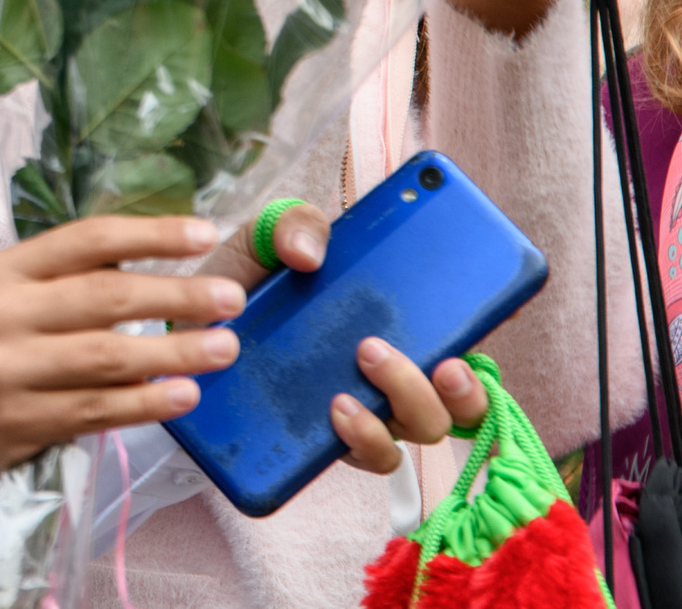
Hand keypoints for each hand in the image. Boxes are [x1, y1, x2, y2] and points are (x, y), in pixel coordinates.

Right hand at [0, 216, 244, 499]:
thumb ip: (62, 284)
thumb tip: (153, 272)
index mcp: (1, 271)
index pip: (86, 241)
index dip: (149, 234)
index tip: (203, 234)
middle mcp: (2, 315)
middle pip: (106, 298)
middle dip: (178, 295)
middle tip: (231, 298)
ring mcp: (8, 372)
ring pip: (109, 358)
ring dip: (176, 353)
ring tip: (224, 348)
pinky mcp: (17, 423)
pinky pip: (96, 411)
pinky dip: (145, 403)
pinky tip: (183, 396)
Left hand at [205, 200, 492, 477]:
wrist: (189, 324)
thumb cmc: (245, 283)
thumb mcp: (266, 240)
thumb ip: (294, 225)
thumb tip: (310, 253)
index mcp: (395, 323)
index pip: (462, 334)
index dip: (492, 327)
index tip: (492, 317)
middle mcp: (393, 373)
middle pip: (457, 400)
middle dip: (453, 385)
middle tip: (387, 346)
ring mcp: (368, 410)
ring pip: (419, 430)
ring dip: (403, 403)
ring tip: (355, 377)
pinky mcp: (331, 441)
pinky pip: (370, 456)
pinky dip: (362, 439)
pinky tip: (334, 411)